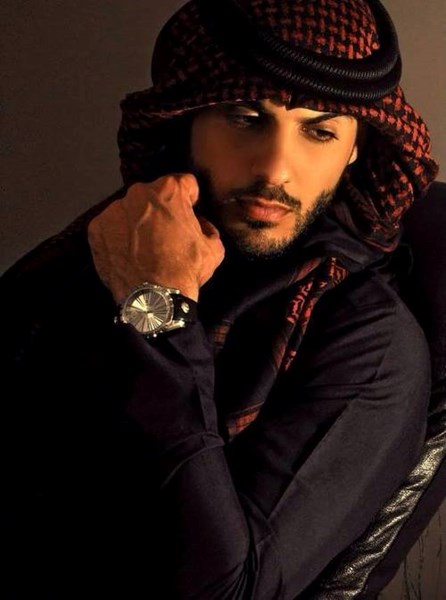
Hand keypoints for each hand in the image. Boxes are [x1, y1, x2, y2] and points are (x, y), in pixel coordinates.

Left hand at [88, 174, 224, 301]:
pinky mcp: (96, 229)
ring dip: (137, 222)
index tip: (190, 213)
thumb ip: (208, 227)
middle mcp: (137, 193)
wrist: (153, 300)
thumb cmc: (185, 270)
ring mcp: (113, 210)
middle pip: (153, 195)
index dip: (190, 199)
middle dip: (160, 210)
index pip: (184, 183)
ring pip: (129, 210)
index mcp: (168, 190)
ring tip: (144, 248)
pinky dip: (118, 237)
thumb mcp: (213, 249)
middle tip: (166, 235)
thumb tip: (200, 224)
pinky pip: (111, 227)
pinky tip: (128, 255)